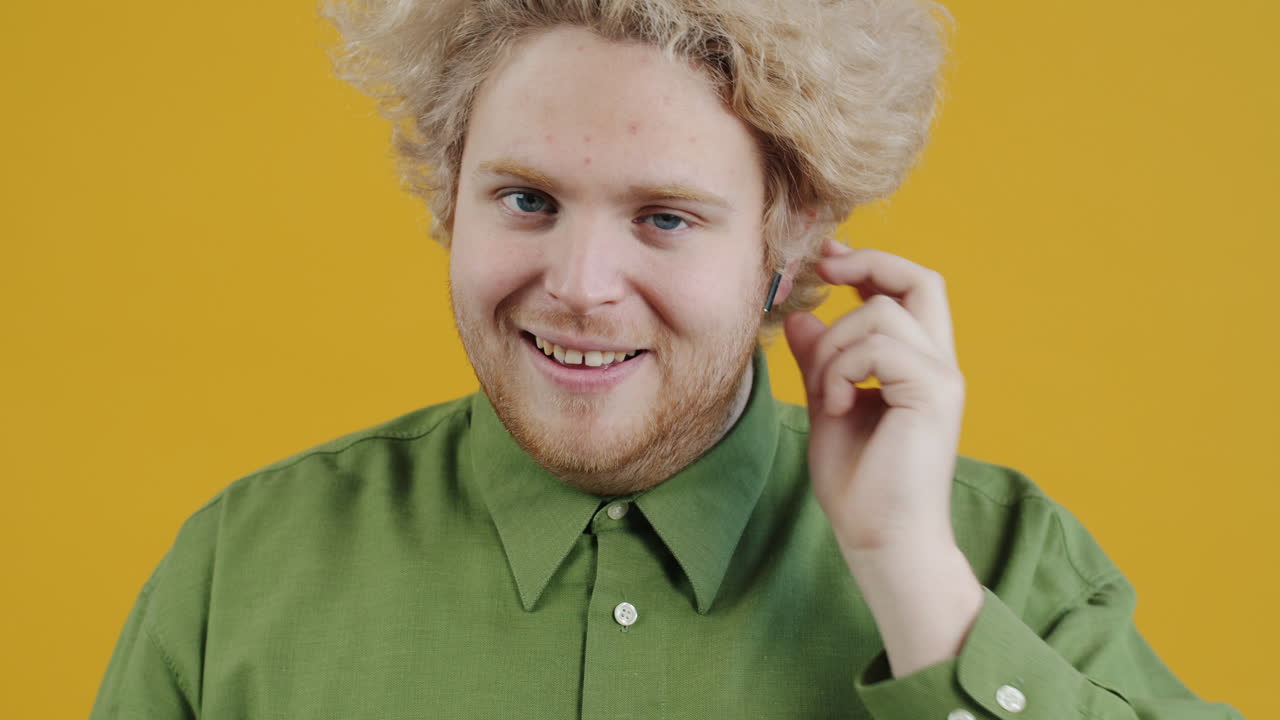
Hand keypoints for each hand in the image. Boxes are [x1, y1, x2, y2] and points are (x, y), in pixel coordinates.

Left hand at [784, 238, 966, 556]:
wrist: (881, 539)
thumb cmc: (859, 484)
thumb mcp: (827, 405)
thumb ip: (820, 361)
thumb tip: (801, 316)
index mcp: (919, 365)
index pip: (910, 290)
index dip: (870, 264)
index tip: (826, 258)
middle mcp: (939, 364)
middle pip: (921, 279)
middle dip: (868, 263)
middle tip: (823, 270)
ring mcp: (943, 378)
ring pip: (881, 314)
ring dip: (835, 347)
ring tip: (826, 395)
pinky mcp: (935, 394)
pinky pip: (880, 348)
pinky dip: (843, 370)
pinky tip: (835, 407)